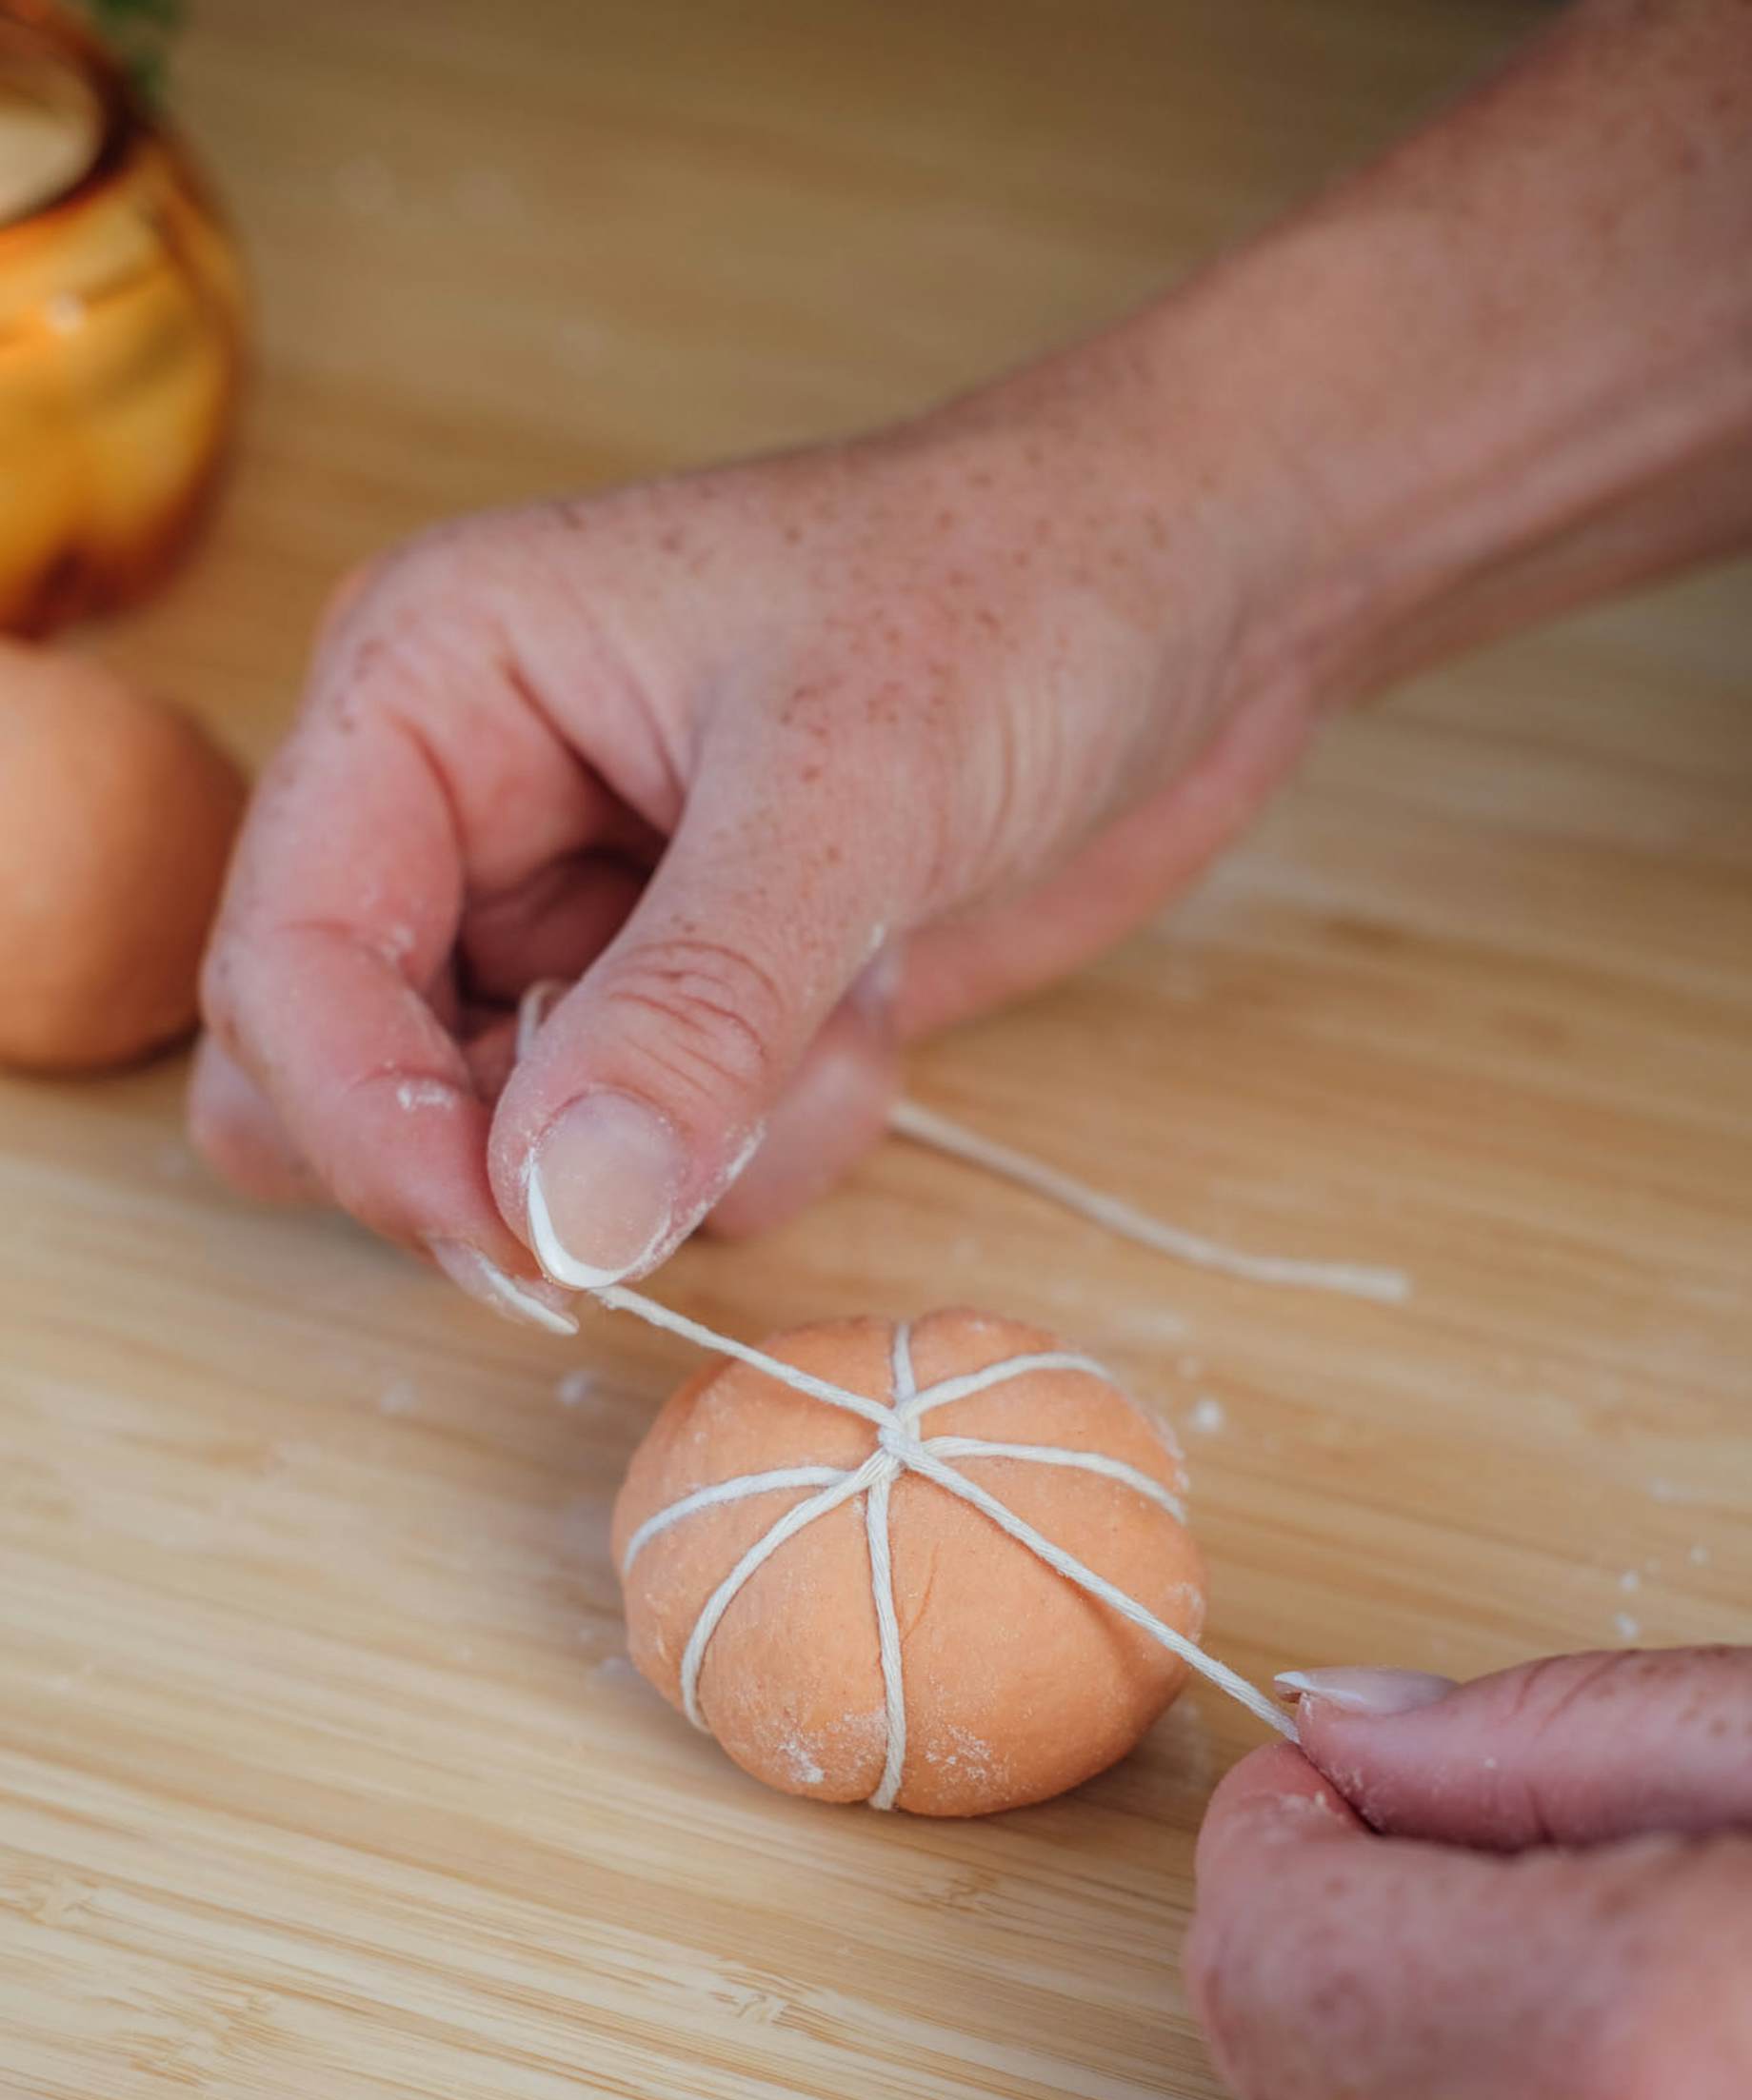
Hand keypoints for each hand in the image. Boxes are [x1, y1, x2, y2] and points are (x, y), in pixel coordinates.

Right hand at [191, 389, 1316, 1320]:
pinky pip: (650, 1163)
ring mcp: (581, 915)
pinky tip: (874, 1016)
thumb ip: (694, 1015)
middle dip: (512, 1161)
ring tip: (838, 1019)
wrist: (1200, 594)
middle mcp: (470, 809)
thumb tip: (554, 1218)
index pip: (286, 960)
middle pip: (357, 1082)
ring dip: (680, 1152)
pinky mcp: (688, 1002)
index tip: (514, 1244)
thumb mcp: (850, 795)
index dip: (369, 1129)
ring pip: (515, 1152)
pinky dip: (765, 1144)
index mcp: (429, 686)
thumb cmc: (1022, 591)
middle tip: (675, 1163)